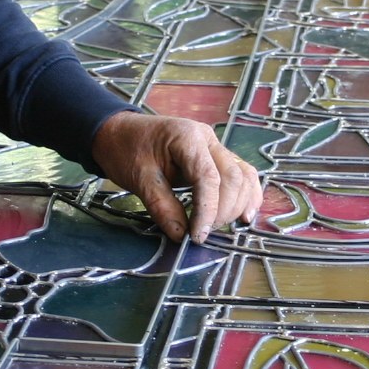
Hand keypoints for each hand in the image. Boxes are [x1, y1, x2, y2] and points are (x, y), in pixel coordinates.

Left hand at [89, 111, 262, 242]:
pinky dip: (246, 195)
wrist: (121, 133)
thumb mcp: (139, 178)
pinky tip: (245, 214)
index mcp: (187, 137)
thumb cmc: (128, 149)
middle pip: (232, 177)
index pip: (209, 177)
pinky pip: (241, 175)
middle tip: (202, 233)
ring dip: (237, 205)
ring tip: (218, 227)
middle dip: (223, 210)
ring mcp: (215, 147)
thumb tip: (181, 235)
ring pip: (243, 177)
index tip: (198, 235)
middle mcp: (208, 139)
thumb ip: (162, 206)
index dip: (208, 210)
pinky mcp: (216, 158)